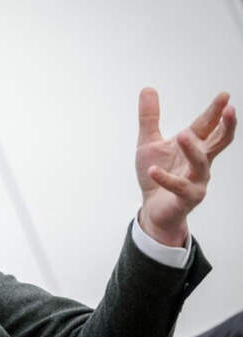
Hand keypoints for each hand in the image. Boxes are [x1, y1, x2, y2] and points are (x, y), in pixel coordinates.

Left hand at [136, 88, 236, 245]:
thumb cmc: (155, 173)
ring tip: (182, 134)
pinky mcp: (186, 198)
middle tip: (230, 110)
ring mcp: (196, 180)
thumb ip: (149, 117)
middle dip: (226, 126)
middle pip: (218, 142)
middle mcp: (199, 162)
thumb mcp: (148, 142)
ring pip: (201, 163)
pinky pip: (178, 187)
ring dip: (193, 149)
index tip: (224, 96)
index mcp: (193, 146)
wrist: (152, 208)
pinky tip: (154, 170)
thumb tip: (148, 88)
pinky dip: (166, 178)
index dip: (216, 111)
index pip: (207, 126)